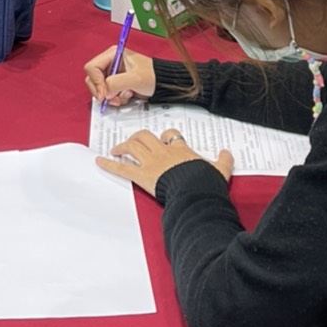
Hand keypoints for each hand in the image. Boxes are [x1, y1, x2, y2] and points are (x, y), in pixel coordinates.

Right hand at [83, 46, 155, 107]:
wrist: (163, 84)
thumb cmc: (152, 76)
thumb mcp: (135, 78)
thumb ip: (116, 83)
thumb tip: (104, 92)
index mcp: (112, 54)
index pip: (92, 67)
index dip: (96, 82)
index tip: (104, 94)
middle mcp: (110, 63)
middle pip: (92, 78)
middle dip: (102, 91)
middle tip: (112, 99)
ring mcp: (112, 73)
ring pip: (98, 88)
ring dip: (109, 96)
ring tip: (123, 97)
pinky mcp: (115, 83)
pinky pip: (106, 93)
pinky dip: (114, 98)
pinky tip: (126, 96)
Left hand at [97, 128, 231, 196]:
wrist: (195, 191)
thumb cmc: (206, 181)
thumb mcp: (220, 169)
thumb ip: (223, 160)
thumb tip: (227, 153)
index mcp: (180, 149)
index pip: (170, 135)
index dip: (165, 136)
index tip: (162, 139)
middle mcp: (163, 152)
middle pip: (145, 136)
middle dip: (137, 137)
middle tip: (132, 142)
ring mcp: (151, 162)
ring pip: (132, 146)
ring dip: (122, 146)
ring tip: (115, 150)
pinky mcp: (141, 175)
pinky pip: (122, 167)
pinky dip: (109, 164)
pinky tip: (99, 161)